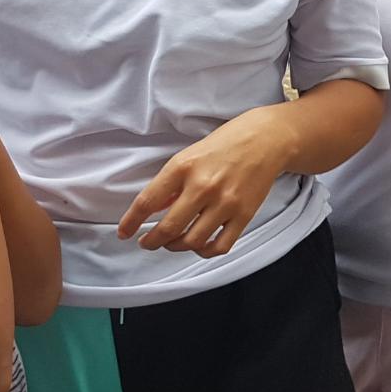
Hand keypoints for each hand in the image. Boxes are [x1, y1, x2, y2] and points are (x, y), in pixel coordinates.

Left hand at [117, 108, 289, 257]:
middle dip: (152, 241)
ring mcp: (225, 202)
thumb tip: (153, 209)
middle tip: (147, 243)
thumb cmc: (224, 145)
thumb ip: (170, 184)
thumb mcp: (188, 156)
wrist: (265, 139)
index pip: (148, 201)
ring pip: (192, 241)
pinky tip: (199, 246)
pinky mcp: (244, 215)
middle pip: (169, 228)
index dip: (131, 222)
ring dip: (176, 247)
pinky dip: (205, 252)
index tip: (125, 233)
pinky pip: (220, 246)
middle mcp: (203, 186)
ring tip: (172, 243)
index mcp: (183, 167)